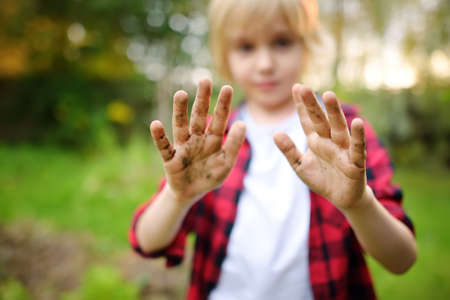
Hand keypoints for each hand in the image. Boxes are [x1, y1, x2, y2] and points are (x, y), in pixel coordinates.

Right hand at [150, 79, 245, 204]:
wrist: (190, 193)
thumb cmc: (209, 177)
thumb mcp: (225, 164)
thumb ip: (233, 146)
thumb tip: (242, 123)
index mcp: (212, 139)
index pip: (219, 119)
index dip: (223, 104)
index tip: (227, 88)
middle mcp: (197, 138)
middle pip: (199, 116)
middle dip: (202, 99)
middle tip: (204, 80)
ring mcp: (182, 146)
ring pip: (180, 125)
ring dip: (180, 110)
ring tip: (181, 94)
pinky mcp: (169, 158)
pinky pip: (164, 146)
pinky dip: (159, 136)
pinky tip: (156, 124)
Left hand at [274, 84, 367, 210]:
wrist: (342, 198)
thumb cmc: (322, 179)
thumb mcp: (300, 166)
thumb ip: (289, 151)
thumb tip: (275, 133)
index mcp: (316, 140)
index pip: (307, 119)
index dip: (301, 105)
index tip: (296, 87)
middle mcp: (330, 140)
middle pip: (320, 120)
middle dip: (312, 104)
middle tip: (304, 87)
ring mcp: (343, 149)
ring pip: (338, 128)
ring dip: (334, 112)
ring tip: (328, 95)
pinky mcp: (355, 163)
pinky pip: (357, 148)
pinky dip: (357, 136)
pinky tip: (357, 122)